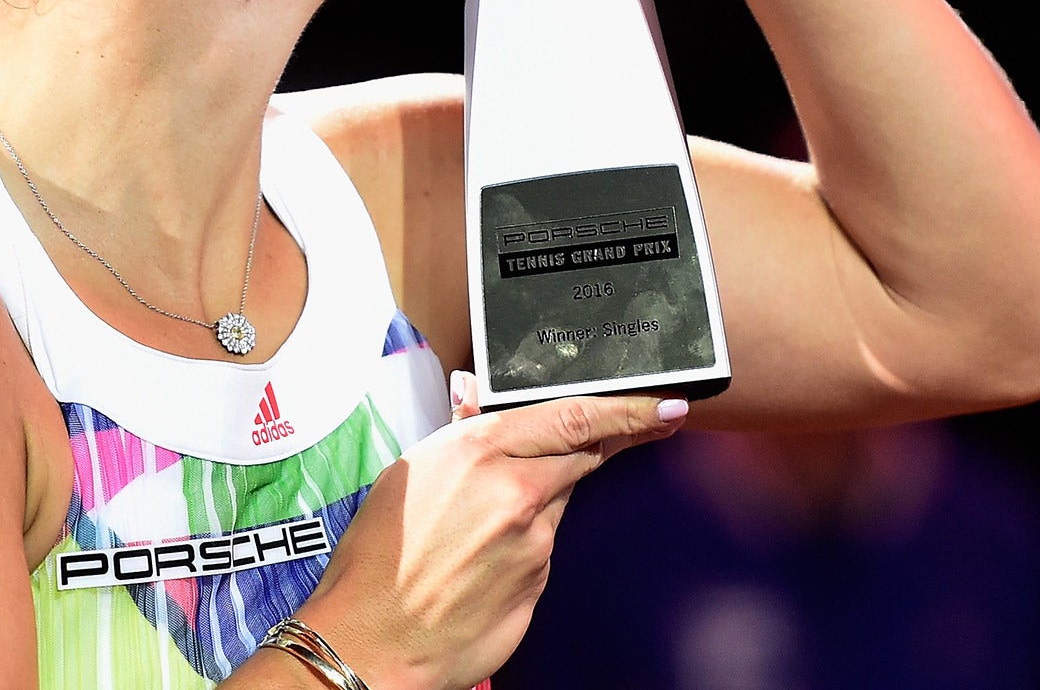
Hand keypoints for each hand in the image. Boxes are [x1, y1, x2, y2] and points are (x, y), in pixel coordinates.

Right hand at [291, 378, 687, 689]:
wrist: (373, 640)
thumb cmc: (379, 558)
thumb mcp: (410, 474)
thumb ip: (460, 435)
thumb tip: (477, 398)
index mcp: (478, 450)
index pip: (573, 418)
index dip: (628, 410)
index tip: (665, 406)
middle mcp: (515, 490)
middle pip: (584, 454)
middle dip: (610, 442)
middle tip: (635, 431)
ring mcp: (534, 540)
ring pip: (558, 502)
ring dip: (541, 498)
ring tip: (484, 523)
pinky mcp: (538, 582)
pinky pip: (543, 548)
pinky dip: (524, 544)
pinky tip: (483, 561)